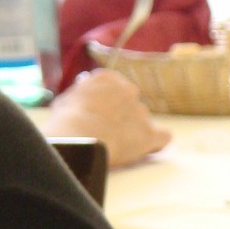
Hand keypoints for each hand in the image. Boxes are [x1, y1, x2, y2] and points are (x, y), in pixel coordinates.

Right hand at [42, 69, 170, 167]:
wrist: (79, 137)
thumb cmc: (66, 120)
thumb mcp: (68, 98)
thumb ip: (83, 94)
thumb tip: (86, 90)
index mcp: (108, 79)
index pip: (115, 88)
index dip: (109, 104)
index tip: (101, 115)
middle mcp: (129, 91)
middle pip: (130, 105)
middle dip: (122, 118)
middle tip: (106, 133)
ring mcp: (141, 112)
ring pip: (142, 122)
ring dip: (133, 133)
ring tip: (114, 147)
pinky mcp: (149, 134)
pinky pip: (163, 138)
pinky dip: (156, 144)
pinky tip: (147, 149)